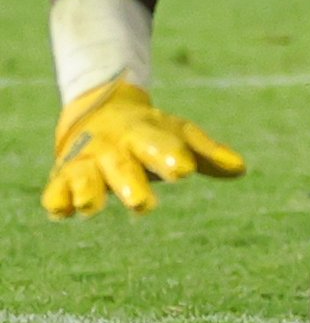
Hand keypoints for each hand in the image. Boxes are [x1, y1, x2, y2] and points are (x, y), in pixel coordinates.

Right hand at [44, 80, 245, 217]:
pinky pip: (54, 192)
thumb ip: (209, 153)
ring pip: (83, 178)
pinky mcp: (62, 178)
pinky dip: (57, 201)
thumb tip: (241, 169)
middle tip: (144, 205)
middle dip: (129, 184)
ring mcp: (85, 162)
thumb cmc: (150, 132)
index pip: (157, 144)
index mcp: (144, 135)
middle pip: (120, 166)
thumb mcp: (180, 135)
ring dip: (87, 192)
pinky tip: (62, 210)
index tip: (185, 171)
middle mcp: (113, 148)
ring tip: (91, 208)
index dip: (169, 156)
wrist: (99, 111)